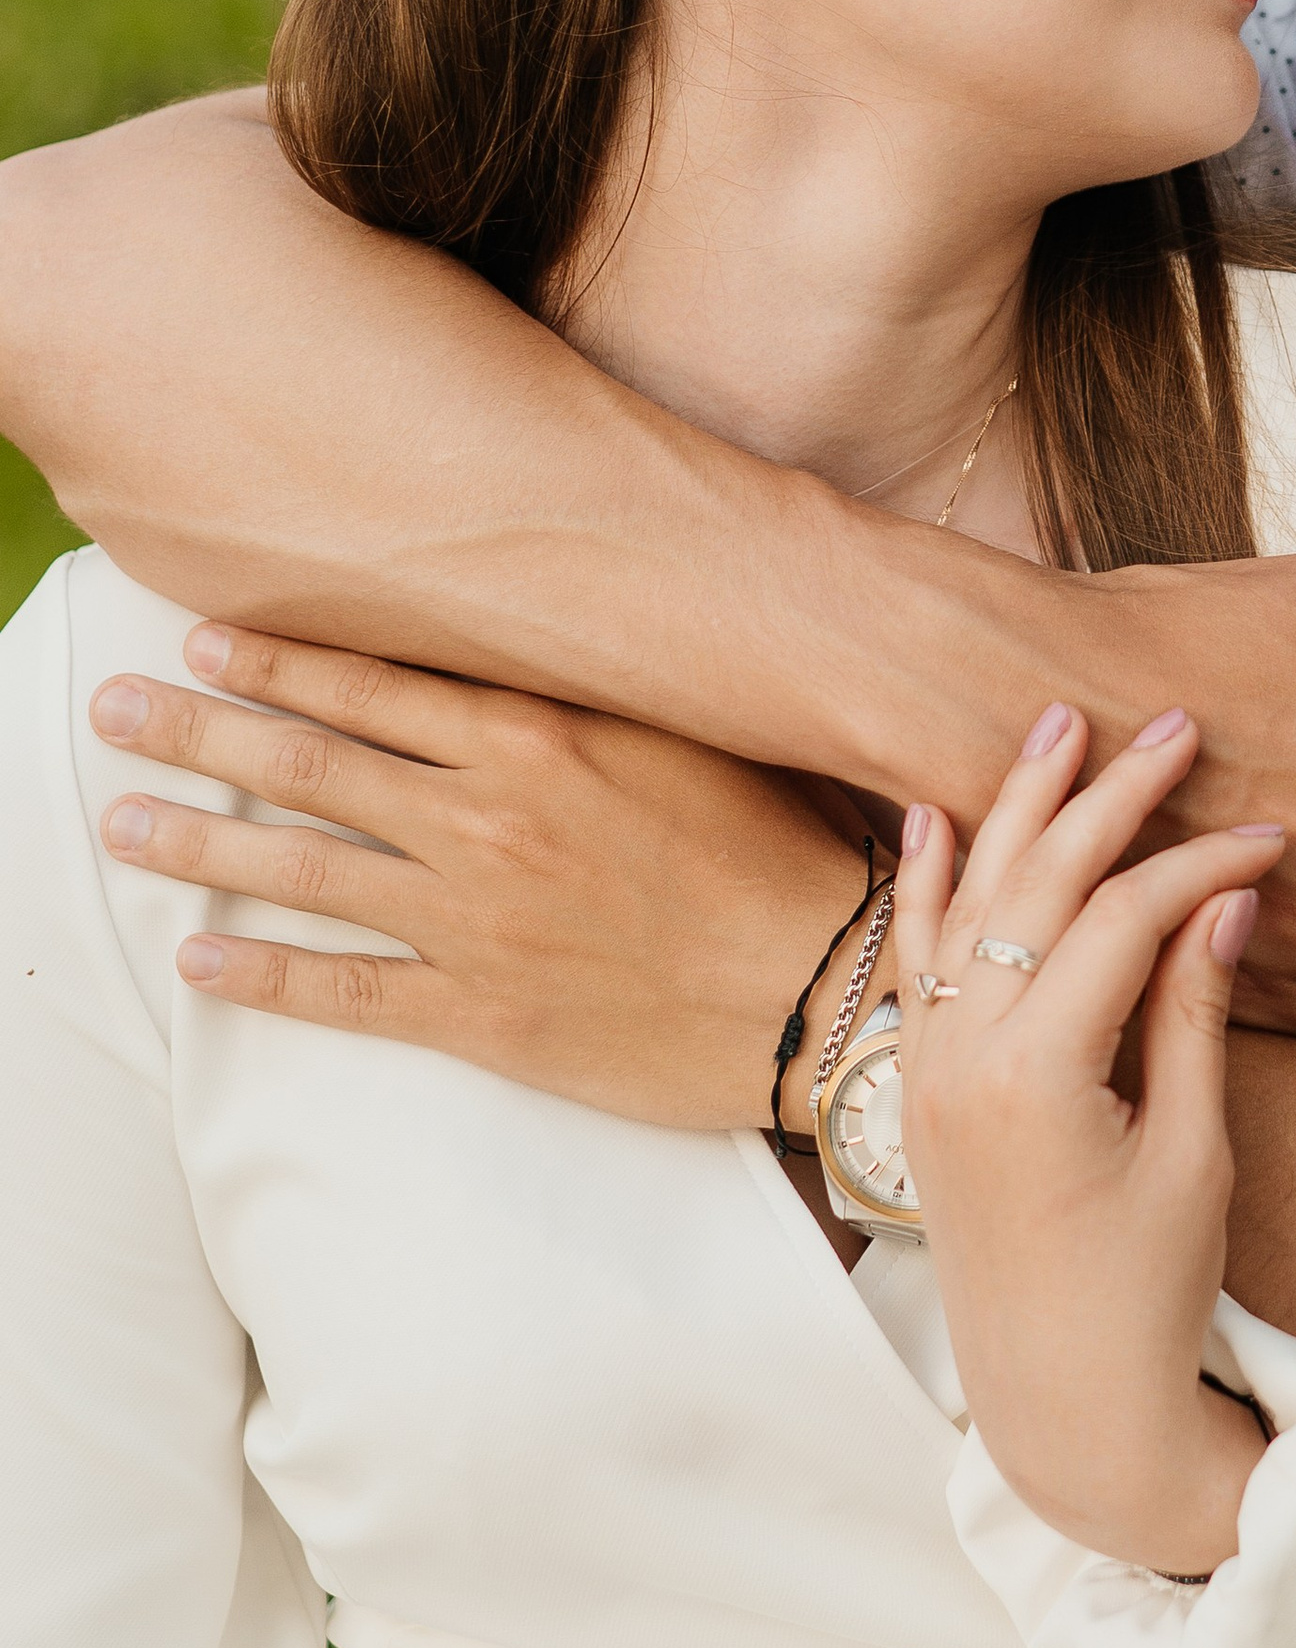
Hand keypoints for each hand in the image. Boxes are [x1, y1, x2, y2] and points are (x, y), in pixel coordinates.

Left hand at [89, 628, 872, 1120]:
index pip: (378, 684)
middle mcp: (489, 818)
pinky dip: (262, 975)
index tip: (204, 636)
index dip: (283, 659)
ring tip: (121, 822)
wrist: (828, 990)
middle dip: (201, 731)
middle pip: (313, 764)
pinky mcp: (482, 1012)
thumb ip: (598, 690)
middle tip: (115, 712)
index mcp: (542, 736)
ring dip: (200, 842)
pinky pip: (344, 992)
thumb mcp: (695, 732)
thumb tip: (533, 636)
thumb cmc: (783, 848)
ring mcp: (476, 919)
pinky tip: (198, 957)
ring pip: (306, 869)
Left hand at [898, 703, 1280, 1576]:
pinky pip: (916, 960)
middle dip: (1109, 797)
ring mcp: (928, 1071)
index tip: (1270, 834)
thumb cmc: (1146, 1293)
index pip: (1124, 919)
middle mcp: (961, 1060)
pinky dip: (927, 883)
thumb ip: (1195, 1013)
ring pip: (967, 902)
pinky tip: (938, 817)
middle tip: (1173, 726)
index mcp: (1036, 1079)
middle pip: (1038, 884)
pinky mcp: (921, 1087)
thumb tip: (1228, 894)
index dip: (1201, 863)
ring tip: (1059, 725)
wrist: (1061, 1402)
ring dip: (1015, 808)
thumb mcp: (1193, 1152)